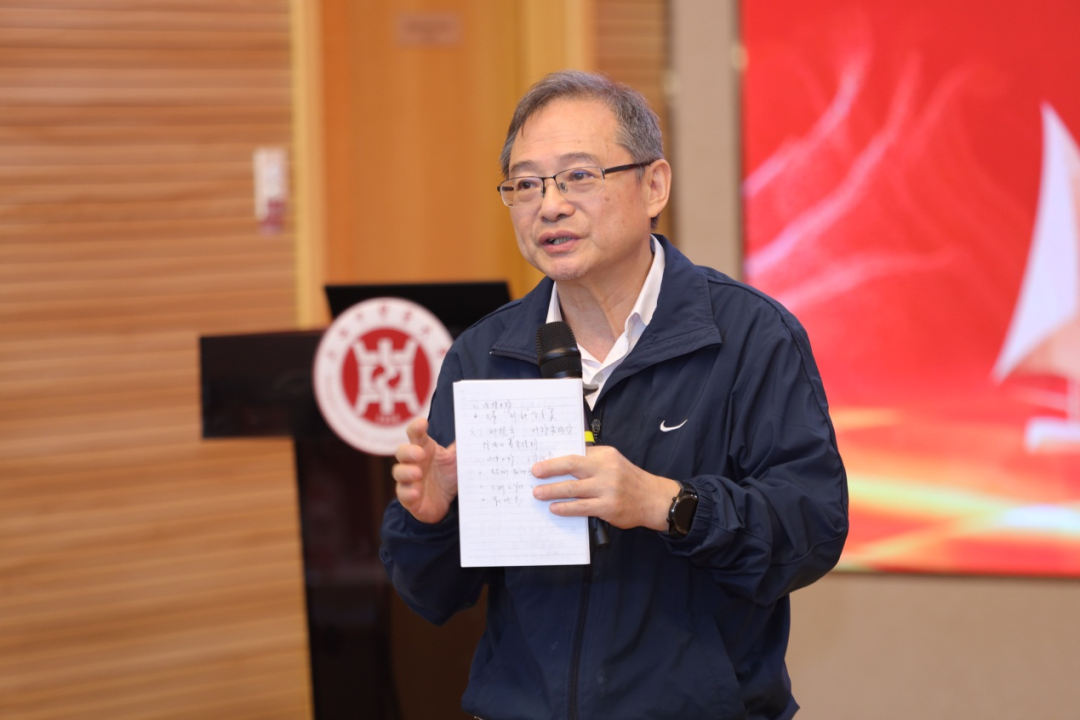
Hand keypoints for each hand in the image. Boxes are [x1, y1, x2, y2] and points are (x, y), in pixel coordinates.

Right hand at [392, 417, 457, 523]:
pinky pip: (403, 495)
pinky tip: (416, 493)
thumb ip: (461, 447)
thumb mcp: (457, 460)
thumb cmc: (448, 476)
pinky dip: (408, 493)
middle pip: (402, 452)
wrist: (447, 502)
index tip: (423, 424)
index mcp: (424, 449)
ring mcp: (408, 480)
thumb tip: (473, 429)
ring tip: (418, 473)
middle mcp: (413, 463)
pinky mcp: (408, 498)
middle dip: (408, 451)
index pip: (416, 434)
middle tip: (420, 454)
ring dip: (406, 472)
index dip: (416, 428)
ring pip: (398, 472)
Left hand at [531, 446, 680, 531]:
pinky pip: (581, 507)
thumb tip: (561, 463)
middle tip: (534, 473)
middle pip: (572, 466)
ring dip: (552, 491)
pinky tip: (555, 508)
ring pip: (573, 489)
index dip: (555, 459)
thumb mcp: (613, 462)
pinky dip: (565, 508)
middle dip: (550, 469)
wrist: (653, 499)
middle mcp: (606, 469)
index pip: (576, 453)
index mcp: (605, 455)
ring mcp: (608, 489)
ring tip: (538, 493)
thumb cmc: (628, 480)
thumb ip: (592, 461)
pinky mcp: (608, 507)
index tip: (539, 462)